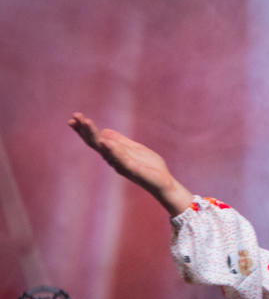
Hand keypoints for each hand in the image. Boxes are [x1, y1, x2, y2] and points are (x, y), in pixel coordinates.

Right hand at [68, 112, 192, 215]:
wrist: (164, 182)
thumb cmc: (149, 166)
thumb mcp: (134, 149)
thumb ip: (121, 141)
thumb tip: (104, 131)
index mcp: (114, 153)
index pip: (96, 139)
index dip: (84, 129)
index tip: (74, 117)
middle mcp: (113, 159)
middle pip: (95, 143)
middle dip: (84, 130)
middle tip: (74, 118)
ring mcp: (121, 164)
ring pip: (104, 149)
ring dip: (94, 135)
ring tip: (86, 123)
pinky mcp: (132, 169)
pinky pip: (120, 159)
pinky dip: (112, 150)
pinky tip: (104, 141)